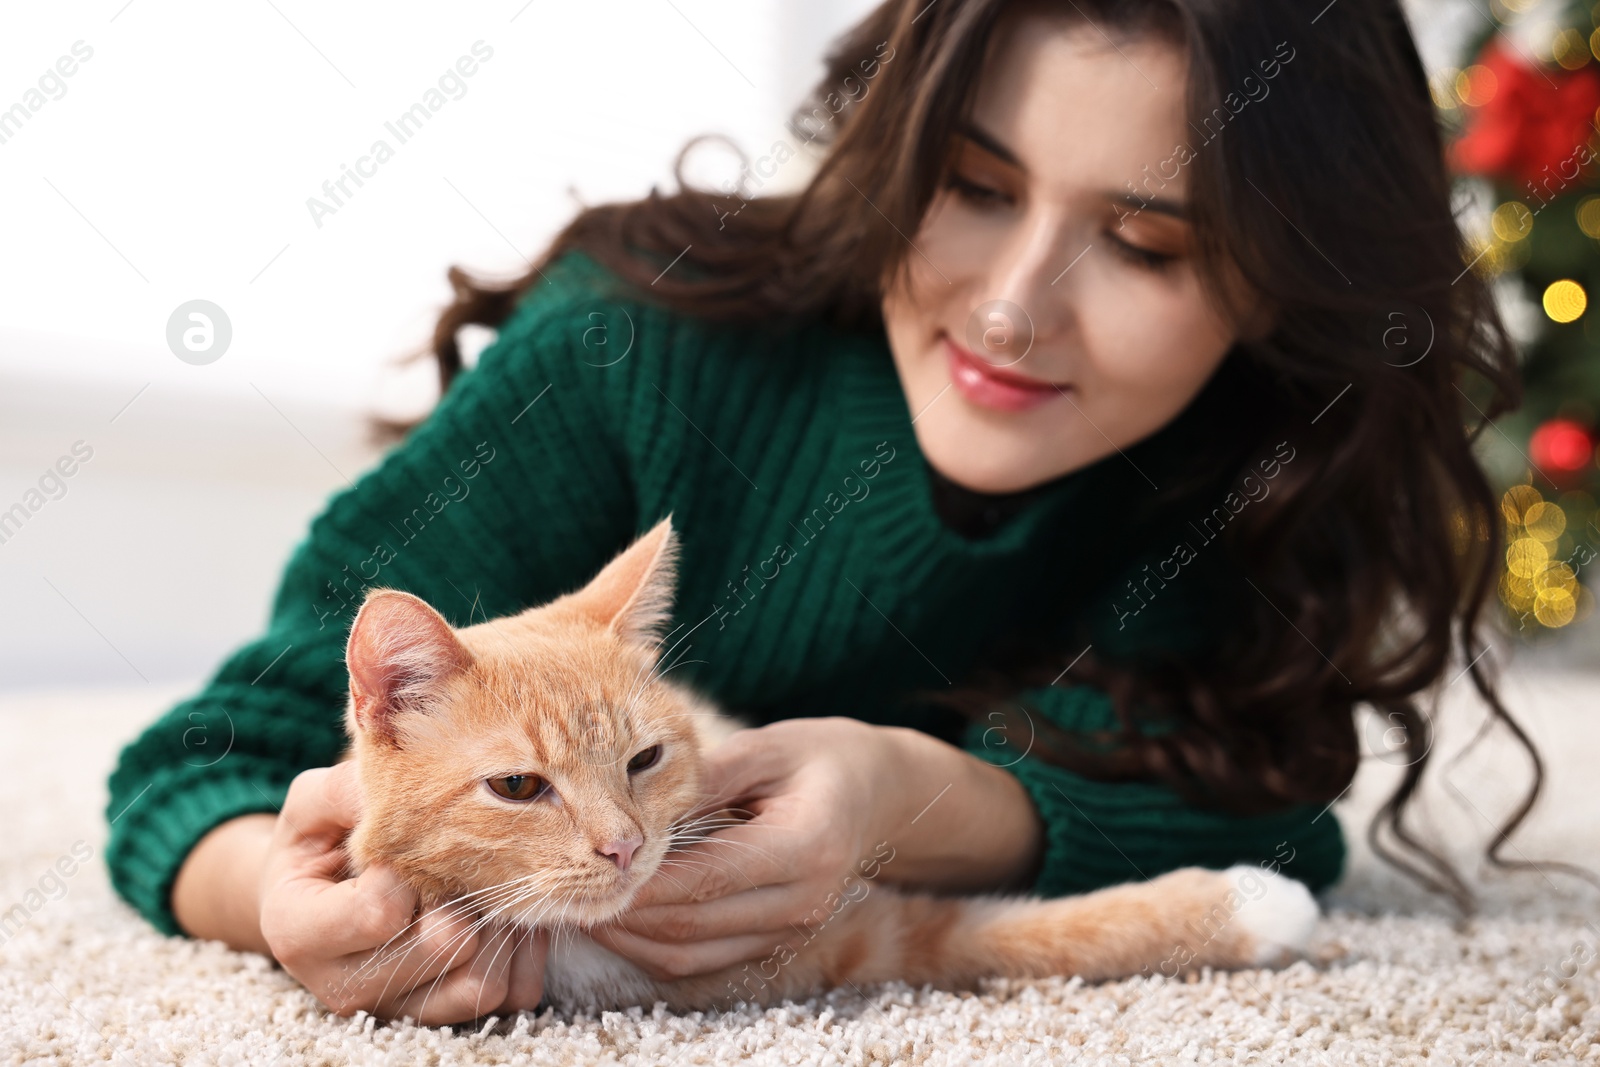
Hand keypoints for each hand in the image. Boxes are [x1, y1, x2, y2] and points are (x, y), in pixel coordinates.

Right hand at [257, 761, 548, 1023]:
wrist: (329, 890)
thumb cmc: (322, 840)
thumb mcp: (315, 804)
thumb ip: (347, 790)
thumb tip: (398, 782)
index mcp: (300, 933)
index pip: (378, 911)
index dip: (409, 866)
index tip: (409, 841)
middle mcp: (346, 986)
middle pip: (441, 946)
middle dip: (462, 891)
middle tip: (461, 856)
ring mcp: (401, 1007)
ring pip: (482, 982)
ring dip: (499, 923)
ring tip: (484, 882)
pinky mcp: (448, 1014)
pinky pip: (512, 993)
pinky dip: (524, 950)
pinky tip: (504, 909)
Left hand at [589, 716, 900, 980]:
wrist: (873, 792)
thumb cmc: (817, 758)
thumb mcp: (766, 748)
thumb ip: (705, 777)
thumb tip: (637, 806)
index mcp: (806, 845)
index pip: (708, 878)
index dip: (644, 882)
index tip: (590, 868)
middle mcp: (804, 900)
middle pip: (695, 925)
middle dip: (626, 914)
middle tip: (569, 890)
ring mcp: (791, 929)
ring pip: (692, 955)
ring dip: (632, 939)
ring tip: (583, 907)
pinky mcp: (774, 941)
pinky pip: (703, 959)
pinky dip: (655, 945)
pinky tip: (621, 918)